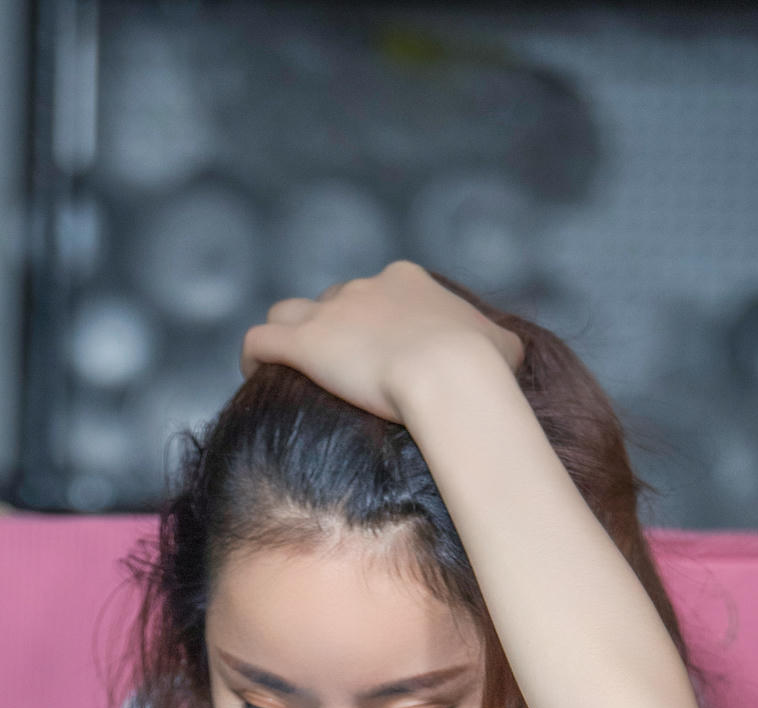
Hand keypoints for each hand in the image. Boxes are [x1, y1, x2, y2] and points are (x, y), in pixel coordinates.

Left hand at [240, 259, 523, 423]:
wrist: (450, 375)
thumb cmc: (482, 367)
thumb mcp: (504, 347)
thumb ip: (498, 343)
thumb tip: (505, 353)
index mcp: (406, 281)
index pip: (377, 293)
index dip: (371, 324)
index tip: (373, 356)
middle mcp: (364, 288)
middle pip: (334, 304)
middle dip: (331, 333)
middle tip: (332, 372)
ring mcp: (330, 315)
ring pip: (288, 312)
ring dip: (284, 336)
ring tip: (280, 369)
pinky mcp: (303, 344)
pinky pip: (259, 341)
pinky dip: (252, 357)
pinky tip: (253, 376)